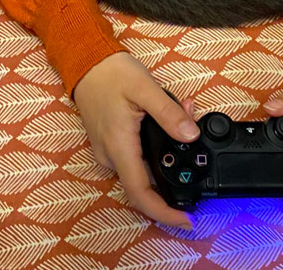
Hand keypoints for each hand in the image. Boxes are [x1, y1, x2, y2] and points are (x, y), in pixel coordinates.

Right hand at [73, 51, 198, 229]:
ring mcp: (108, 150)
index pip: (140, 193)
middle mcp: (110, 155)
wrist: (86, 62)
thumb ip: (169, 113)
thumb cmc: (112, 73)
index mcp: (118, 145)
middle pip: (144, 183)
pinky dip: (155, 145)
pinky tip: (168, 120)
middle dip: (174, 172)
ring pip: (142, 166)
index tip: (185, 220)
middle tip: (195, 147)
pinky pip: (135, 155)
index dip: (163, 212)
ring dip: (166, 155)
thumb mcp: (145, 88)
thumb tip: (191, 136)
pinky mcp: (110, 143)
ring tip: (185, 119)